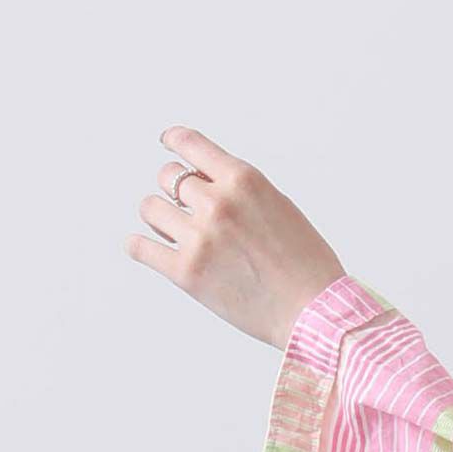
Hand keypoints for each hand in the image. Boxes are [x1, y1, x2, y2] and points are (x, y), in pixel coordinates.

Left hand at [125, 126, 347, 349]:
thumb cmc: (307, 264)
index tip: (167, 142)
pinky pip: (139, 247)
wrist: (313, 311)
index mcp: (244, 181)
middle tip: (187, 209)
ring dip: (160, 217)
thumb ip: (242, 191)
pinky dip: (140, 246)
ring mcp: (199, 237)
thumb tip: (206, 182)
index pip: (191, 144)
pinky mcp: (185, 271)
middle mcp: (218, 203)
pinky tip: (149, 248)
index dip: (174, 140)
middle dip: (175, 190)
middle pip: (167, 176)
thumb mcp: (280, 207)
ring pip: (150, 208)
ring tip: (175, 232)